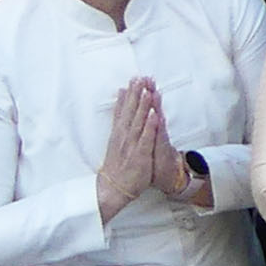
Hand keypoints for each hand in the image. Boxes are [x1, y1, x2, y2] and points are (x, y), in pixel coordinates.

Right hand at [96, 77, 181, 222]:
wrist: (112, 188)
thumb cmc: (117, 166)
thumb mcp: (115, 142)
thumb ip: (118, 123)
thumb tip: (120, 104)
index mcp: (119, 133)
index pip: (123, 110)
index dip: (129, 94)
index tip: (133, 78)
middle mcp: (124, 136)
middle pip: (130, 112)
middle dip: (135, 94)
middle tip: (140, 77)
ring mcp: (131, 145)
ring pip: (138, 121)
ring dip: (142, 105)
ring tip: (146, 89)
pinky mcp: (139, 155)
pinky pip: (145, 138)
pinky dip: (149, 125)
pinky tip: (153, 113)